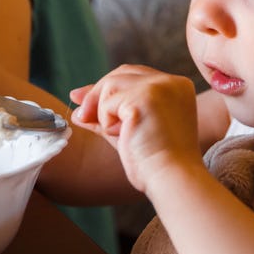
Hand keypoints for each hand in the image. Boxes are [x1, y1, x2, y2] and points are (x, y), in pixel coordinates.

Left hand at [69, 65, 204, 192]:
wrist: (172, 180)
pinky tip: (125, 137)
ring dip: (104, 112)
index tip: (81, 100)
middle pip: (120, 74)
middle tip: (82, 116)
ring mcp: (159, 87)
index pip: (133, 75)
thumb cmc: (155, 162)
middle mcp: (171, 82)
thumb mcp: (130, 130)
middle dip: (96, 94)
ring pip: (110, 85)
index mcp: (177, 87)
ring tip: (121, 135)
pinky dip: (107, 122)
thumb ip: (107, 112)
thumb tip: (77, 102)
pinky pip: (108, 103)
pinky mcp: (145, 98)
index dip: (106, 87)